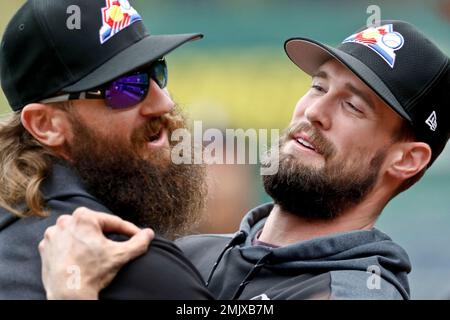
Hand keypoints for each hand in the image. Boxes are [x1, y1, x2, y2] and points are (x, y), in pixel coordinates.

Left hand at [38, 207, 153, 299]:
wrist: (68, 294)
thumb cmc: (93, 272)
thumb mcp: (121, 255)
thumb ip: (138, 242)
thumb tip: (149, 233)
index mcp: (84, 217)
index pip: (113, 222)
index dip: (129, 231)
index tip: (138, 236)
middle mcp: (65, 221)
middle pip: (94, 227)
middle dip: (106, 234)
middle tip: (116, 245)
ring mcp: (53, 234)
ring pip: (78, 234)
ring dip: (88, 240)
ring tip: (97, 251)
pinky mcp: (45, 248)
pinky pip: (63, 243)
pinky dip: (72, 248)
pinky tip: (80, 257)